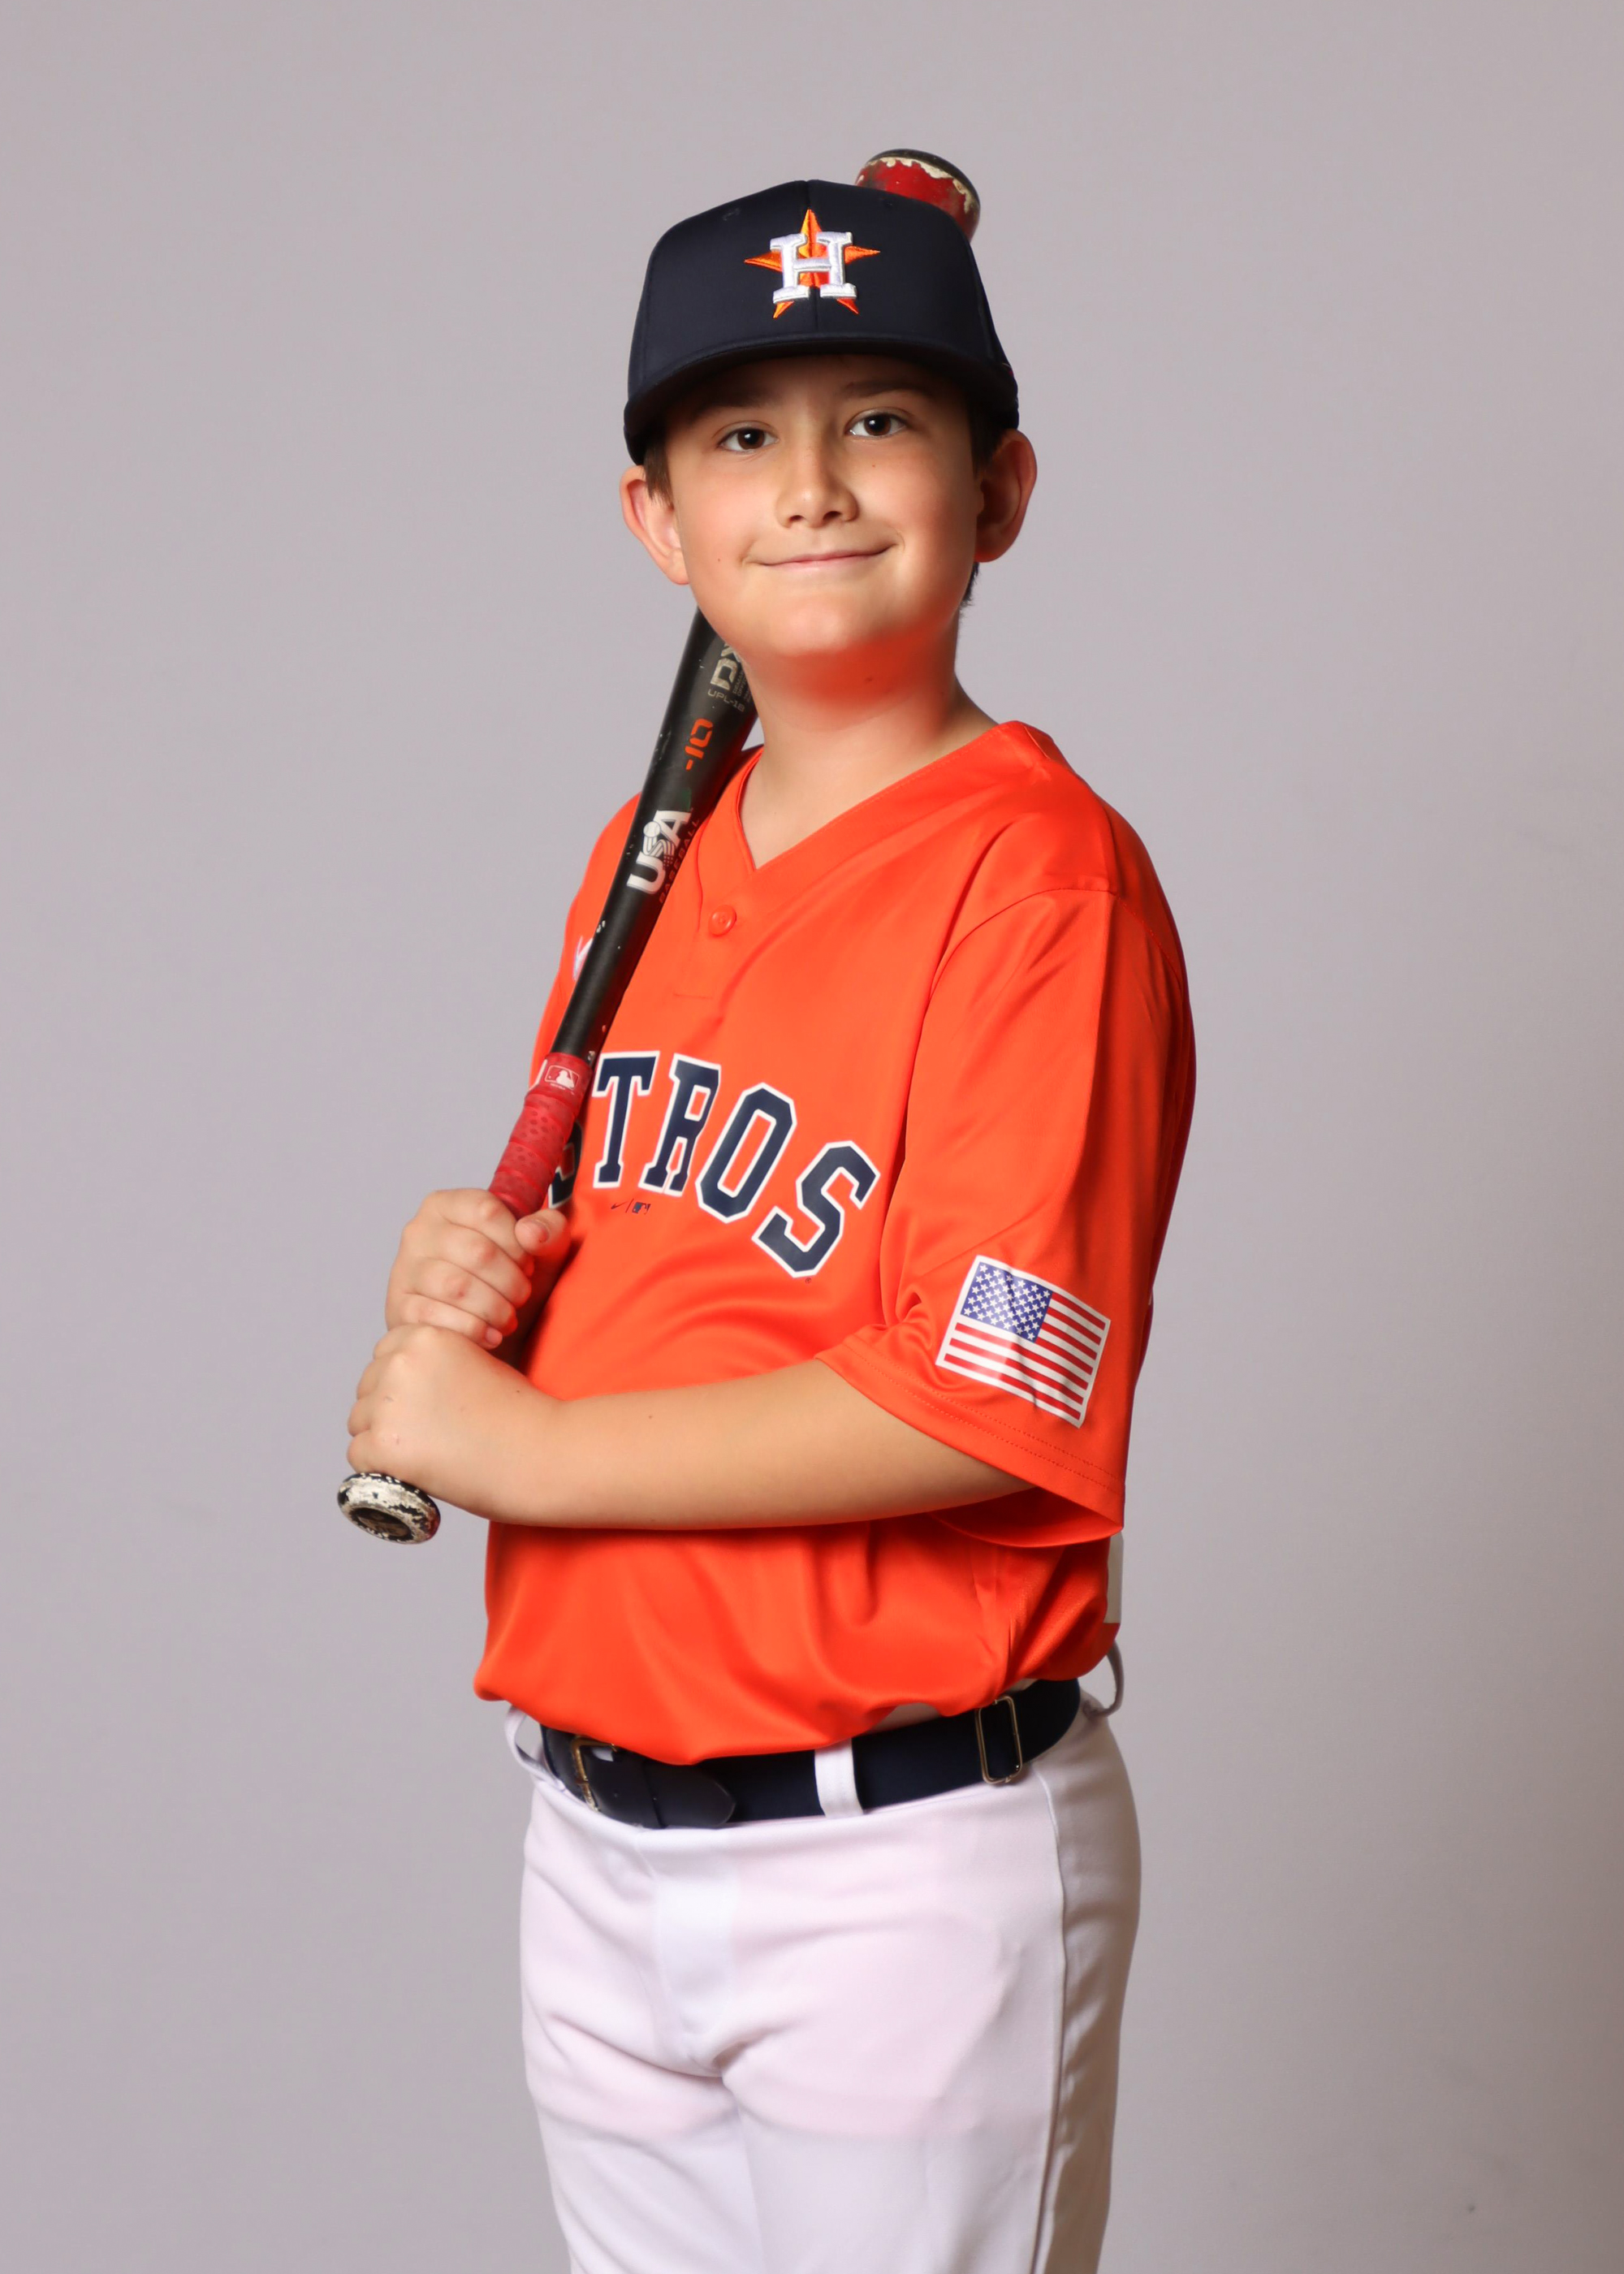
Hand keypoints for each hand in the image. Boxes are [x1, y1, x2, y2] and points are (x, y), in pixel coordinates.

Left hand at [347, 1322, 555, 1517]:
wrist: (540, 1453)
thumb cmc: (517, 1416)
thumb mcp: (475, 1364)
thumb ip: (434, 1365)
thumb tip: (395, 1388)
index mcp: (425, 1335)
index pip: (385, 1356)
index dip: (405, 1385)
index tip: (430, 1406)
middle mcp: (400, 1362)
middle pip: (368, 1388)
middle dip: (390, 1411)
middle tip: (432, 1435)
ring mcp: (389, 1403)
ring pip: (359, 1422)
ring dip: (384, 1439)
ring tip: (429, 1453)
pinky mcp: (384, 1445)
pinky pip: (359, 1456)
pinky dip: (381, 1469)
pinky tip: (415, 1470)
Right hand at [385, 1189, 570, 1347]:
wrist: (479, 1328)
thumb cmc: (508, 1279)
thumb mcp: (540, 1249)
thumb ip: (549, 1230)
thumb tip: (531, 1234)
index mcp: (446, 1204)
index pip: (487, 1210)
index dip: (517, 1242)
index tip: (527, 1263)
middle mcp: (418, 1231)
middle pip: (477, 1251)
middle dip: (511, 1281)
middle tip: (521, 1296)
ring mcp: (404, 1270)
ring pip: (456, 1287)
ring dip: (495, 1308)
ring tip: (508, 1318)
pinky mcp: (399, 1308)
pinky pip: (436, 1318)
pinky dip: (473, 1331)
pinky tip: (491, 1336)